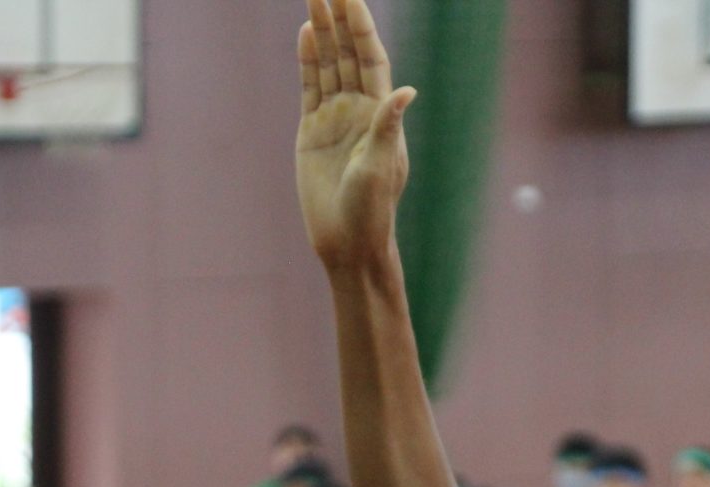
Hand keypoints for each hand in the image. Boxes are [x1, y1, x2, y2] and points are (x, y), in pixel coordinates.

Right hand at [296, 0, 416, 273]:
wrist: (347, 241)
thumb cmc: (371, 210)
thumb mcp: (380, 168)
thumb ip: (388, 128)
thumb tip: (405, 91)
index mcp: (379, 113)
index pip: (369, 57)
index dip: (360, 26)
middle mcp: (358, 109)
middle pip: (347, 53)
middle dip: (338, 18)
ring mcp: (334, 118)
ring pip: (328, 65)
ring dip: (322, 32)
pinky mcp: (312, 132)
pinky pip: (309, 88)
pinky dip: (307, 60)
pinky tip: (305, 34)